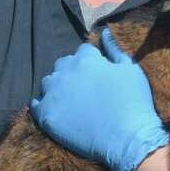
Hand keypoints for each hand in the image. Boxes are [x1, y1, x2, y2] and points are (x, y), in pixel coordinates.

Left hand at [30, 29, 169, 170]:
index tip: (100, 75)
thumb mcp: (130, 70)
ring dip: (58, 87)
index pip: (83, 51)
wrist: (127, 139)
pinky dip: (44, 104)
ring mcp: (53, 94)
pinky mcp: (46, 115)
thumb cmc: (133, 102)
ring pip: (48, 83)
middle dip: (72, 72)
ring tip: (72, 101)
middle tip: (86, 89)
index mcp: (86, 59)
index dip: (92, 62)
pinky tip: (58, 111)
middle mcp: (65, 72)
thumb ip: (114, 49)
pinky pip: (36, 104)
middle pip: (62, 64)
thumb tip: (105, 32)